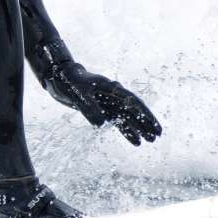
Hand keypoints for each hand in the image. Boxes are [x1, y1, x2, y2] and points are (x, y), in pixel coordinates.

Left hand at [42, 62, 161, 145]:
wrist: (59, 76)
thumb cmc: (69, 81)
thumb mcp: (78, 94)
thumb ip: (90, 108)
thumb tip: (103, 124)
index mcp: (111, 88)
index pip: (132, 102)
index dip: (144, 114)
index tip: (154, 125)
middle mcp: (113, 95)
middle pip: (134, 110)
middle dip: (146, 122)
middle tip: (158, 135)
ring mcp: (108, 102)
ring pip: (128, 117)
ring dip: (139, 128)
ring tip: (150, 140)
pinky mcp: (102, 109)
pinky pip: (118, 122)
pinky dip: (126, 131)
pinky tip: (135, 141)